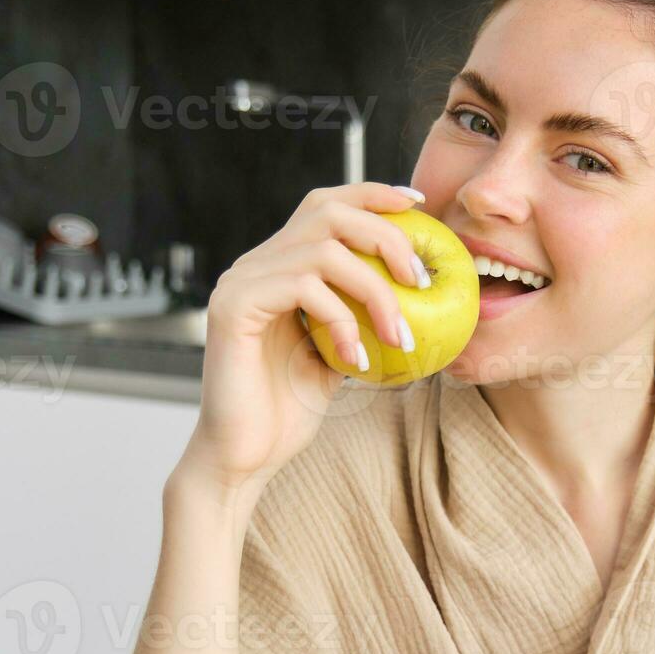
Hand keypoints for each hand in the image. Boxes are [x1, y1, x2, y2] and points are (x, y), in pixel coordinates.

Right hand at [176, 182, 429, 502]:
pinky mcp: (233, 306)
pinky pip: (304, 290)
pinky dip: (343, 322)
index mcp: (278, 266)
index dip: (372, 194)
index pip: (325, 204)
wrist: (242, 459)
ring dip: (376, 291)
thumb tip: (422, 295)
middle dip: (385, 237)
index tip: (419, 206)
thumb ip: (362, 316)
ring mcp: (241, 281)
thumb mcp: (340, 354)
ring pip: (323, 250)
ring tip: (400, 336)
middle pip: (327, 212)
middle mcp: (255, 263)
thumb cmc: (288, 411)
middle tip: (422, 281)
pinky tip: (357, 360)